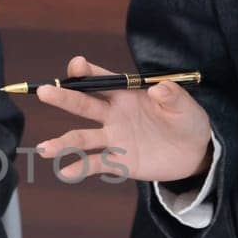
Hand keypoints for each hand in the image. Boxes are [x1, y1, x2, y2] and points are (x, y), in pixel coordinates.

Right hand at [31, 56, 213, 182]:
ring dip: (63, 142)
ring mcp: (114, 138)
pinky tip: (65, 172)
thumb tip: (159, 89)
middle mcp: (113, 114)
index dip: (87, 71)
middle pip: (84, 104)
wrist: (193, 153)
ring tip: (44, 149)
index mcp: (127, 94)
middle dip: (64, 97)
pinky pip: (96, 164)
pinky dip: (80, 168)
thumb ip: (173, 96)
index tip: (77, 65)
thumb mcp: (186, 107)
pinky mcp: (119, 161)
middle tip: (44, 91)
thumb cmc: (187, 121)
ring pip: (83, 137)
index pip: (102, 80)